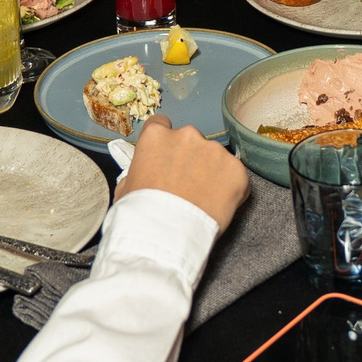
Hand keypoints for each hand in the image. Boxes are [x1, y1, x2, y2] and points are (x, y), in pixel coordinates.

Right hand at [116, 117, 248, 232]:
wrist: (166, 236)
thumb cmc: (141, 214)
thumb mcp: (126, 188)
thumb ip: (136, 171)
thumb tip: (145, 172)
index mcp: (157, 136)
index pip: (161, 125)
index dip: (164, 144)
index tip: (167, 158)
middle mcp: (187, 135)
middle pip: (190, 141)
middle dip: (190, 159)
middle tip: (186, 186)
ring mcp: (214, 150)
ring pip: (214, 157)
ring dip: (210, 172)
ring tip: (202, 199)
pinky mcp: (236, 169)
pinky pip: (234, 176)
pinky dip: (229, 188)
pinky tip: (218, 204)